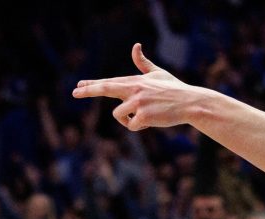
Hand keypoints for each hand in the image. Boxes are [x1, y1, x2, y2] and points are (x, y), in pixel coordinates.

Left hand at [73, 44, 208, 131]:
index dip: (93, 84)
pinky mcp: (143, 116)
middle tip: (74, 92)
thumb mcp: (157, 74)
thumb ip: (143, 63)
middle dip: (88, 90)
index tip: (79, 85)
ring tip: (146, 115)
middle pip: (106, 88)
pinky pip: (132, 125)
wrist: (190, 102)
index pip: (110, 82)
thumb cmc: (174, 89)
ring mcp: (138, 102)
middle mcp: (135, 89)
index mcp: (136, 81)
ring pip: (119, 115)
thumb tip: (135, 46)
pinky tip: (153, 120)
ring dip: (128, 119)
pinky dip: (140, 126)